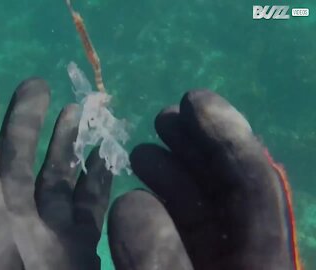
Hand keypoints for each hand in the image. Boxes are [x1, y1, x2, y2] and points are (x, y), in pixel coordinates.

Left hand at [0, 78, 112, 269]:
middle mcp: (17, 221)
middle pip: (17, 161)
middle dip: (25, 120)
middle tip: (37, 84)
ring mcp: (50, 233)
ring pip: (55, 178)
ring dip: (65, 142)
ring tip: (75, 109)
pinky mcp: (80, 246)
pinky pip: (88, 204)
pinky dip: (98, 178)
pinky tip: (105, 153)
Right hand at [108, 90, 301, 269]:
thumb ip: (161, 258)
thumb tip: (130, 200)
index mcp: (260, 259)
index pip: (254, 186)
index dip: (226, 137)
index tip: (194, 101)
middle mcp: (242, 254)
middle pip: (228, 188)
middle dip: (196, 146)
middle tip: (163, 118)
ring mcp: (217, 262)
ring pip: (200, 208)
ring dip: (172, 173)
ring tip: (140, 153)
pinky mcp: (188, 268)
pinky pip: (178, 231)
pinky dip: (157, 207)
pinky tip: (136, 196)